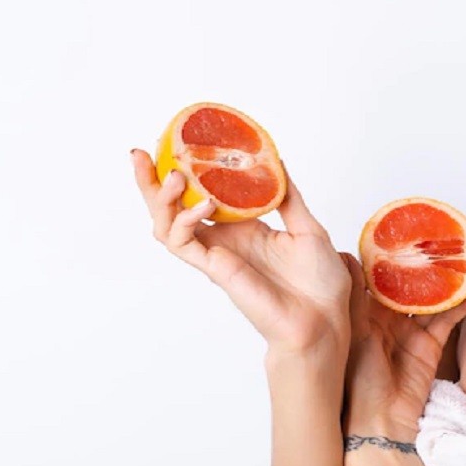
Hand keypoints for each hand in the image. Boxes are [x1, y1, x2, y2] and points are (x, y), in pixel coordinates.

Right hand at [131, 149, 351, 355]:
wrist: (324, 320)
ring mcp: (216, 255)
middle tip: (141, 156)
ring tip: (175, 176)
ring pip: (167, 226)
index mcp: (243, 228)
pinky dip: (186, 221)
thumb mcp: (307, 227)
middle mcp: (224, 240)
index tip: (174, 145)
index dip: (184, 174)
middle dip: (151, 183)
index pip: (202, 195)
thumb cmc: (320, 283)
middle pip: (172, 209)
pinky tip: (204, 204)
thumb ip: (288, 196)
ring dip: (163, 199)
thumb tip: (276, 161)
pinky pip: (185, 244)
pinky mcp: (216, 270)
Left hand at [339, 250, 465, 441]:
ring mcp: (411, 332)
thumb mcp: (354, 329)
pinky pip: (448, 321)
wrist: (376, 420)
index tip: (420, 234)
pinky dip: (463, 306)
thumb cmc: (356, 379)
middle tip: (460, 245)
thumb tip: (346, 256)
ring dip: (458, 282)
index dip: (404, 255)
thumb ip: (355, 294)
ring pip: (438, 299)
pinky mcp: (429, 347)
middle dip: (438, 265)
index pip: (388, 274)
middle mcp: (389, 318)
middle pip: (418, 283)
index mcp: (367, 310)